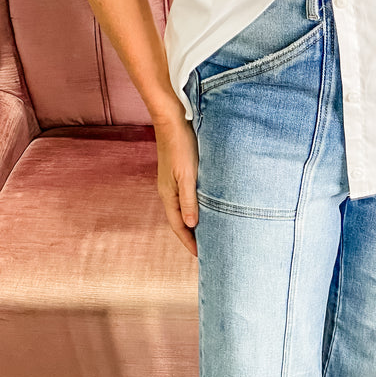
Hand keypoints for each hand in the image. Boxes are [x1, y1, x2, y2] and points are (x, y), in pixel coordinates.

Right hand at [153, 96, 199, 257]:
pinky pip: (187, 198)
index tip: (200, 256)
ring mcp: (173, 183)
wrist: (172, 120)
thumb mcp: (187, 175)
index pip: (178, 226)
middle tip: (206, 250)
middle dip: (191, 236)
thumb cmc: (181, 146)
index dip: (189, 242)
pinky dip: (195, 209)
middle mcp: (169, 191)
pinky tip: (205, 209)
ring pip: (184, 209)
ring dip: (194, 223)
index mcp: (168, 194)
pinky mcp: (180, 174)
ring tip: (207, 234)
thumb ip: (189, 200)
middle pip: (180, 221)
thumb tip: (192, 225)